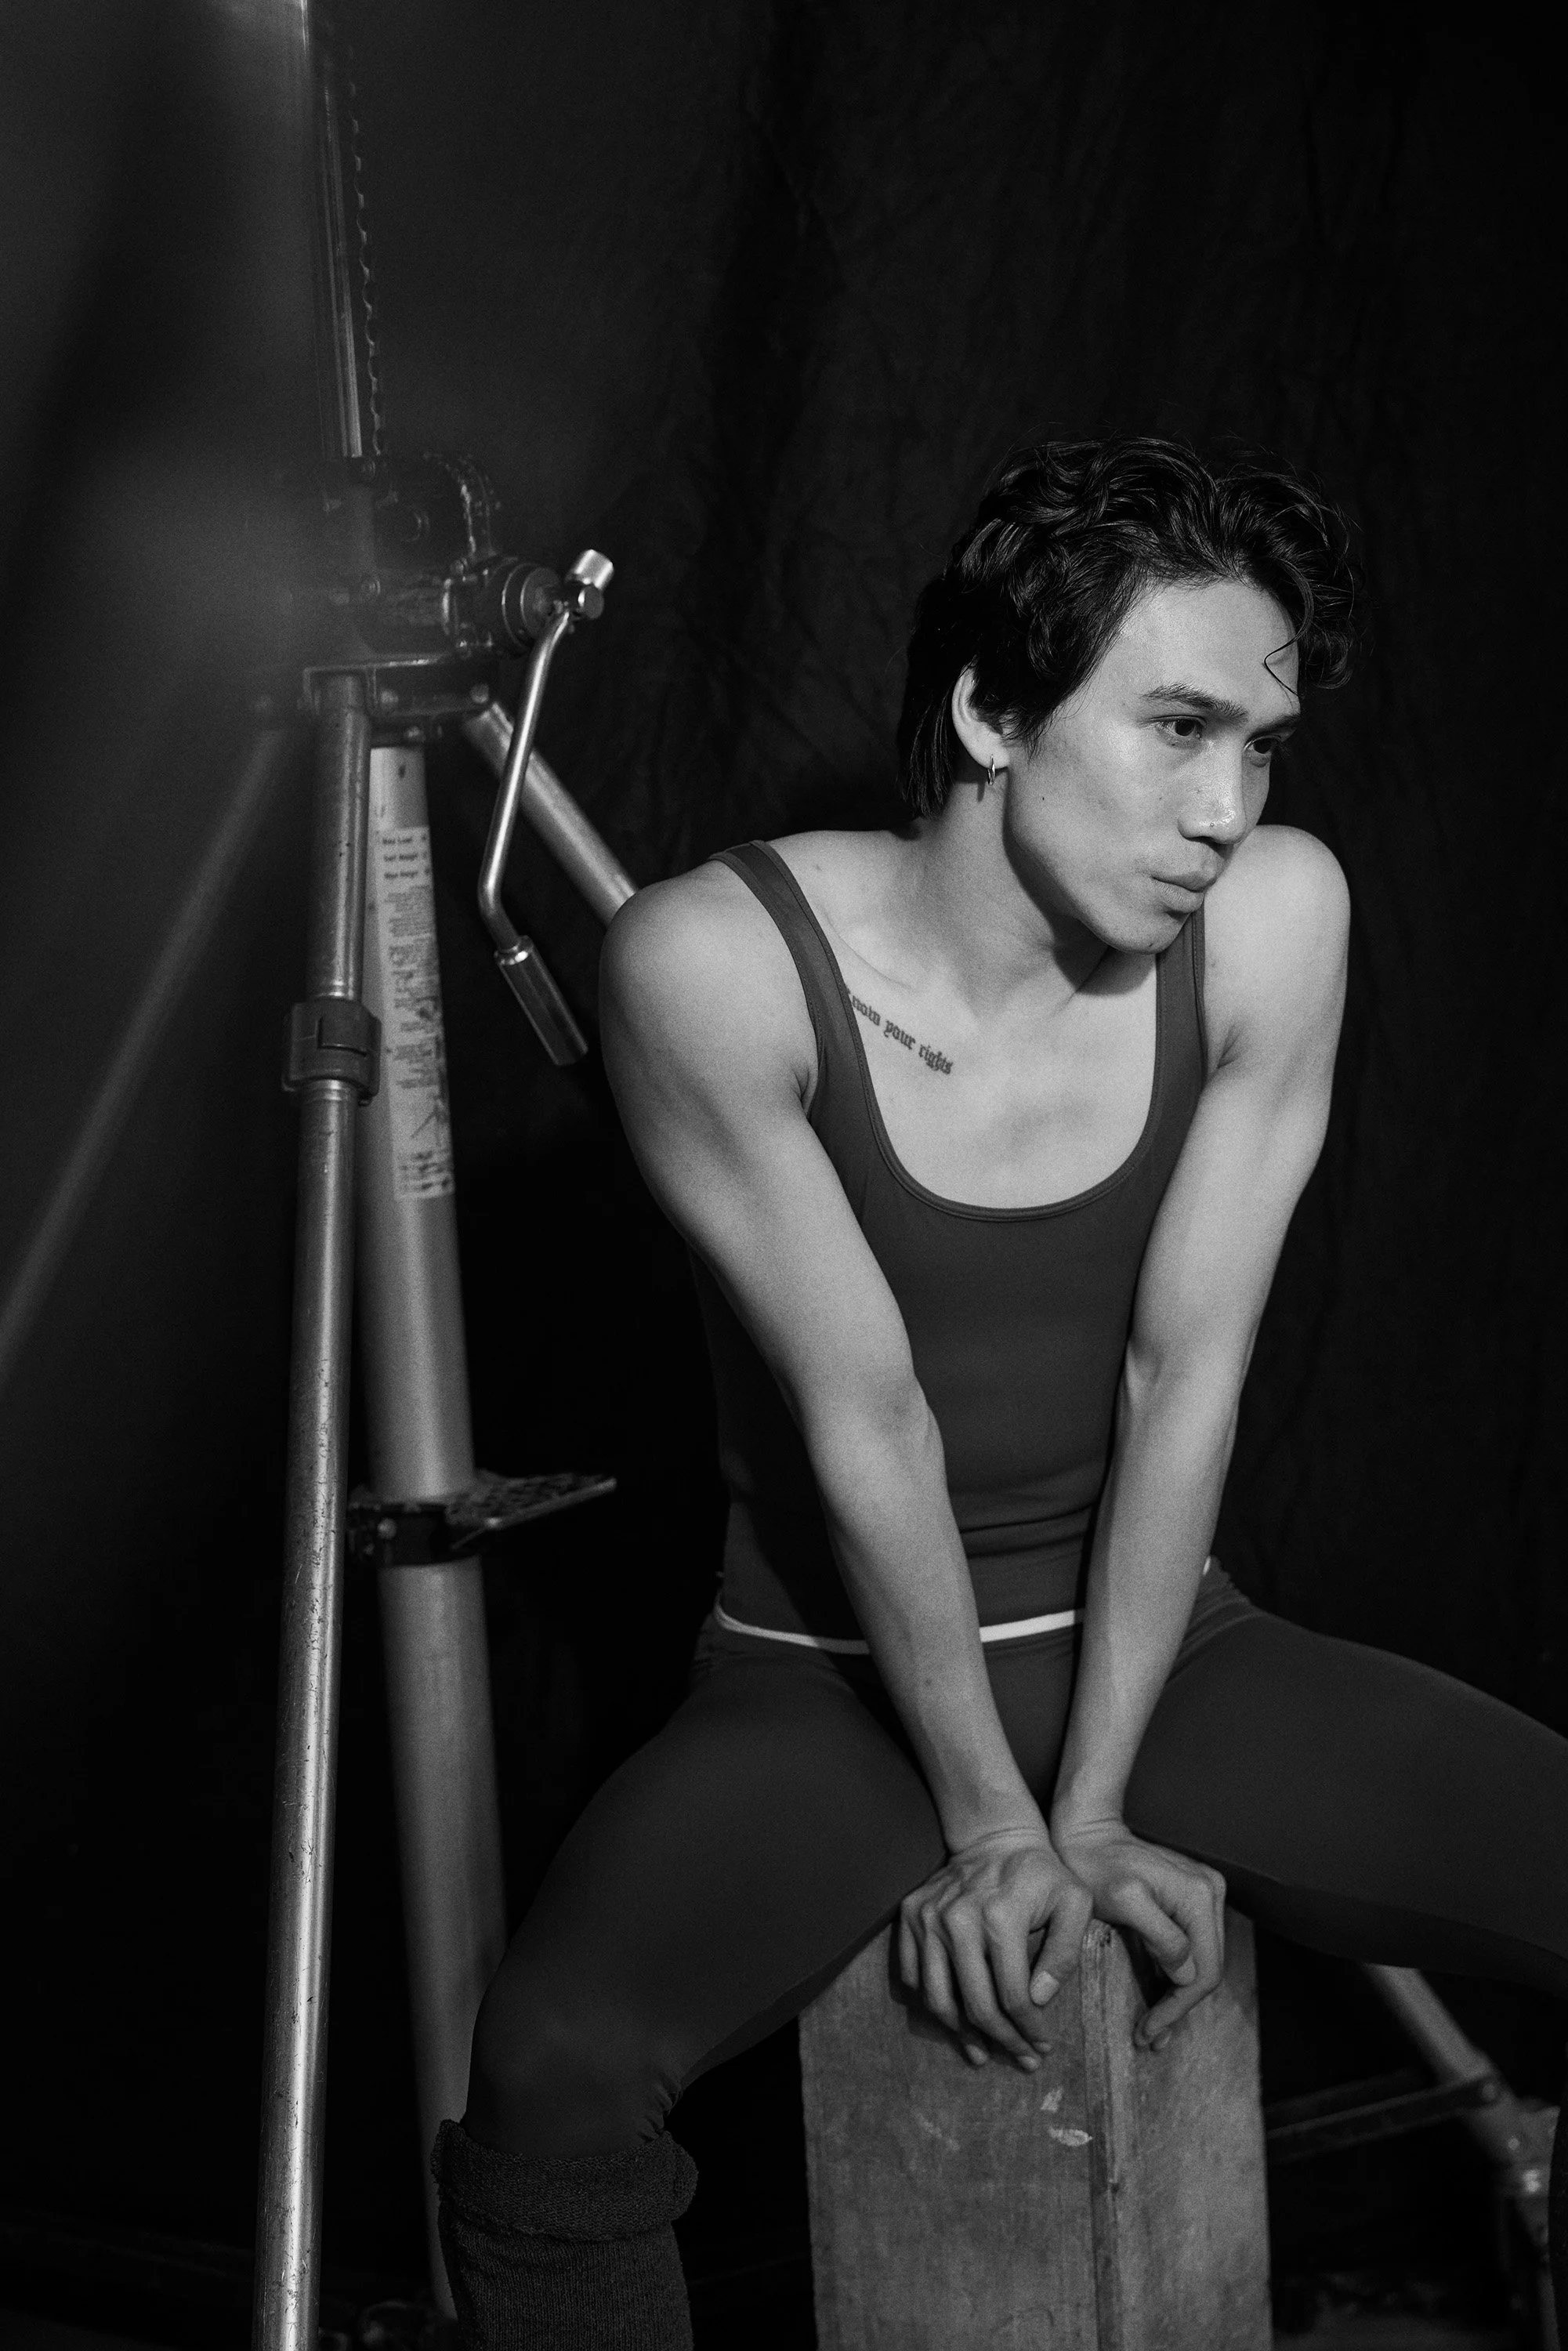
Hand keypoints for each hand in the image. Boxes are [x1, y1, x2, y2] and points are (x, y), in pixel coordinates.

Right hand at [897, 1828, 1092, 2069]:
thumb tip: (1039, 2000)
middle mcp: (957, 1921)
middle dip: (1002, 2041)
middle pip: (975, 2005)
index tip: (1043, 2045)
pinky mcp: (910, 1915)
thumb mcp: (1075, 1903)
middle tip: (1021, 2059)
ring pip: (938, 1999)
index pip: (1013, 1996)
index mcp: (1000, 1918)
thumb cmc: (1042, 1874)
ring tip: (982, 2054)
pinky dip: (931, 2004)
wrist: (994, 1836)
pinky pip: (912, 1976)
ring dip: (961, 2035)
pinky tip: (954, 2019)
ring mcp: (928, 1919)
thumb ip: (1064, 1954)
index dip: (1030, 2030)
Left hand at [1051, 1815, 1226, 2049]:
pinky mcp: (1188, 1897)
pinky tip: (1159, 1997)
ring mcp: (1203, 1893)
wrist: (1085, 1829)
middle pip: (1207, 1968)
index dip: (1178, 2007)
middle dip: (1179, 2007)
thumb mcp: (1123, 1900)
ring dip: (1178, 1996)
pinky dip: (1175, 1974)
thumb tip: (1187, 1974)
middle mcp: (1211, 1893)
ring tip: (1154, 2029)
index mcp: (1200, 1896)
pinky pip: (1190, 1945)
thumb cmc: (1094, 1864)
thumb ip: (1160, 1935)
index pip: (1204, 1970)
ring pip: (1200, 1960)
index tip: (1149, 2031)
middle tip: (1150, 2038)